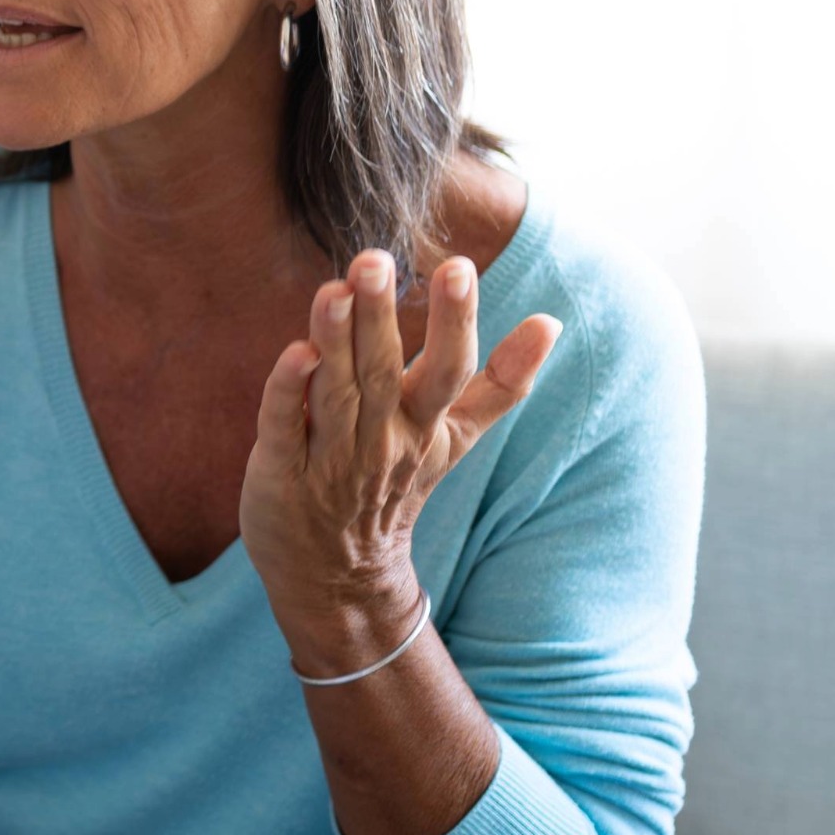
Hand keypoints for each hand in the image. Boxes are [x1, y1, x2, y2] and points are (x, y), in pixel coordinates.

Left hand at [238, 250, 559, 674]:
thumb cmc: (393, 484)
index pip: (450, 369)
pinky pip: (284, 426)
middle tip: (375, 258)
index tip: (460, 266)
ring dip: (333, 342)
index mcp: (425, 425)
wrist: (337, 575)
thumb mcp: (454, 438)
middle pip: (384, 371)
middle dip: (381, 315)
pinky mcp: (280, 469)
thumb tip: (554, 322)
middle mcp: (382, 438)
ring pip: (335, 392)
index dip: (455, 320)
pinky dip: (287, 393)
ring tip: (333, 290)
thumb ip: (501, 382)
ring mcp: (330, 455)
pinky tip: (293, 353)